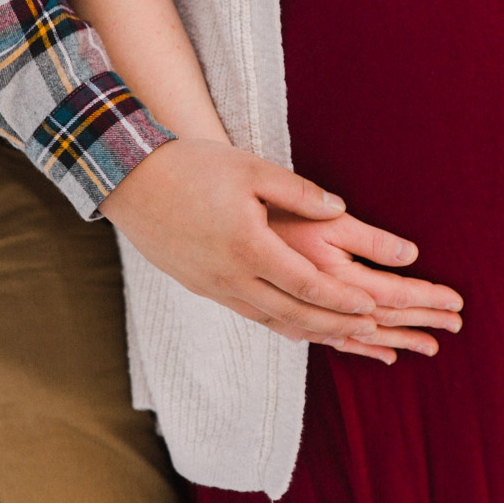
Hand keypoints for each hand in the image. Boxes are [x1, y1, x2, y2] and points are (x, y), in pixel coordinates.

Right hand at [100, 138, 461, 352]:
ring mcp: (212, 286)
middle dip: (335, 326)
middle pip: (294, 314)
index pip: (308, 286)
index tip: (373, 309)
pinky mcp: (198, 286)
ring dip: (308, 330)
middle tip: (370, 333)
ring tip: (340, 336)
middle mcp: (231, 277)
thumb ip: (300, 191)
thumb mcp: (252, 169)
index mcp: (250, 248)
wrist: (130, 180)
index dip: (343, 302)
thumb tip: (340, 207)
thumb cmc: (194, 166)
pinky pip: (247, 313)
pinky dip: (277, 323)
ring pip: (269, 320)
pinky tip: (292, 324)